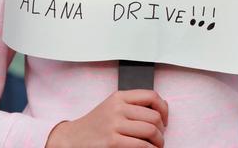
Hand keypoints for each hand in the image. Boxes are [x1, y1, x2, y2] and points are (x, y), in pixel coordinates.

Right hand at [45, 90, 168, 147]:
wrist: (73, 139)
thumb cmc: (96, 124)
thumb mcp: (113, 107)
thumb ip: (133, 105)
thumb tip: (162, 107)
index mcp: (119, 97)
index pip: (151, 96)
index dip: (164, 109)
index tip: (164, 120)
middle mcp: (117, 108)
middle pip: (154, 116)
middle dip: (161, 130)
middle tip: (160, 138)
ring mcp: (114, 125)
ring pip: (150, 130)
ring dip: (158, 141)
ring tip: (155, 146)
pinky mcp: (112, 142)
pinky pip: (141, 145)